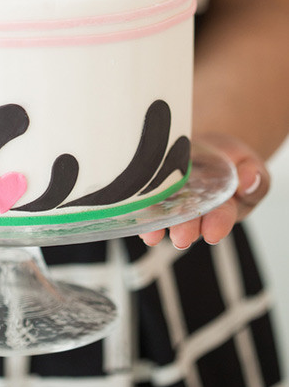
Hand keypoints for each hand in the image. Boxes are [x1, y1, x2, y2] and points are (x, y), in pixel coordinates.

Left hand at [139, 133, 269, 249]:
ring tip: (151, 235)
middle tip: (181, 238)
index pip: (222, 216)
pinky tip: (131, 214)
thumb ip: (255, 177)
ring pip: (165, 214)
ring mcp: (173, 200)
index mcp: (223, 207)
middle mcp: (196, 209)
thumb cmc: (231, 163)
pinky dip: (138, 208)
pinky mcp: (154, 188)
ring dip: (158, 225)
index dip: (218, 224)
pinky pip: (145, 199)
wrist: (208, 149)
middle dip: (185, 229)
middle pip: (190, 220)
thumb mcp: (249, 164)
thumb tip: (248, 179)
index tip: (213, 232)